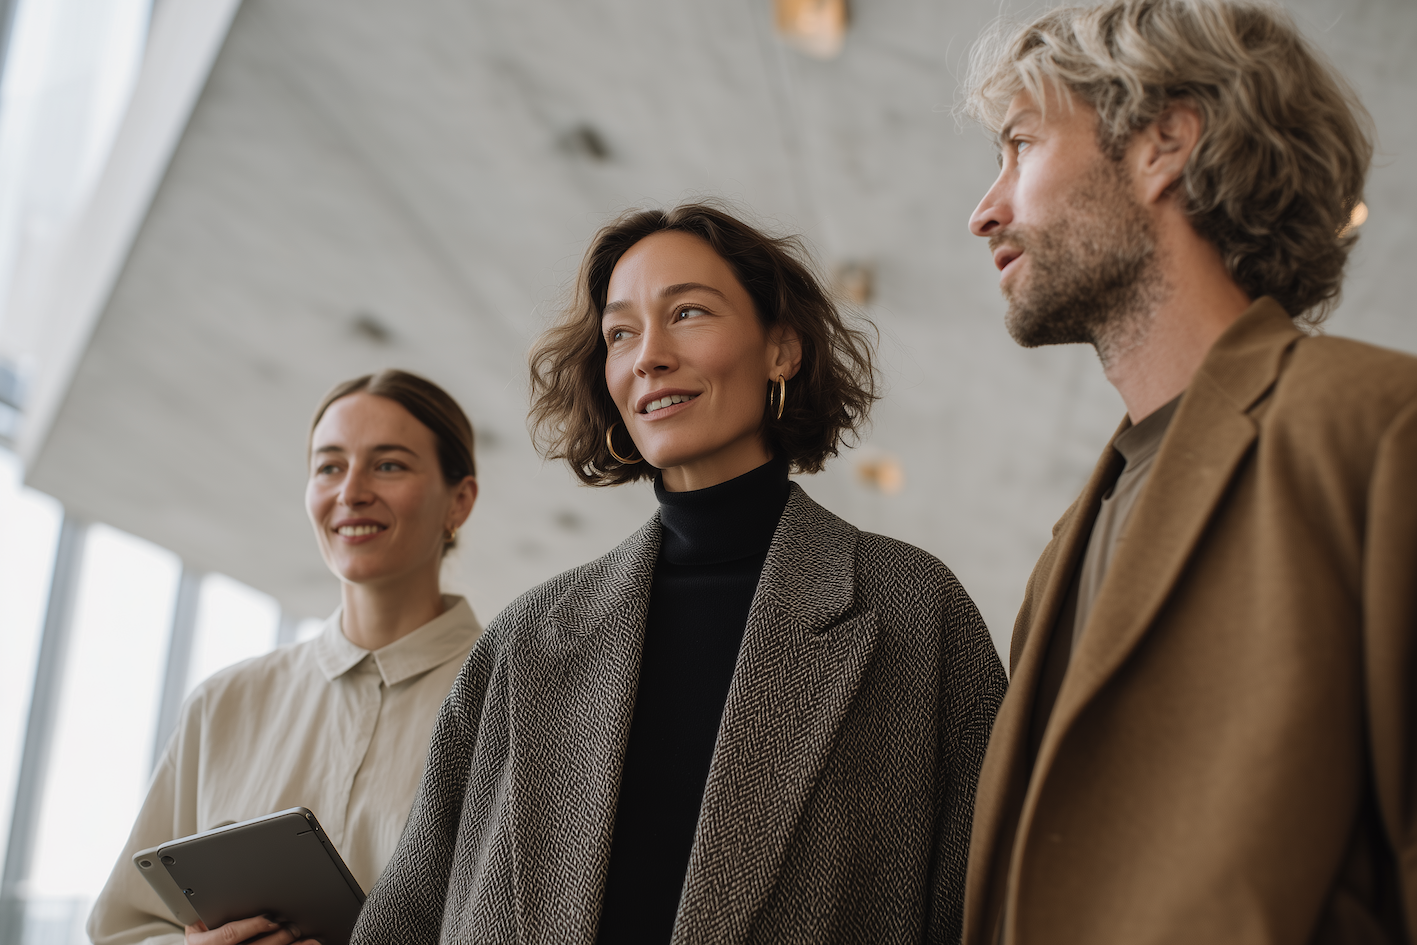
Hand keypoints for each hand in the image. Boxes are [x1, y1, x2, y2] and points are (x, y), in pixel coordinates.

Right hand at [184, 917, 318, 944]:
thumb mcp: (196, 927)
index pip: (230, 934)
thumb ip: (210, 913)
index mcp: (203, 944)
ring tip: (307, 940)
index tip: (272, 918)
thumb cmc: (196, 943)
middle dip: (278, 937)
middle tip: (294, 926)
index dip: (253, 926)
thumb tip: (228, 892)